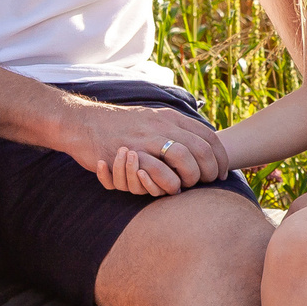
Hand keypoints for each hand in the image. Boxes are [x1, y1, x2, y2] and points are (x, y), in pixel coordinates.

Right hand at [53, 96, 227, 192]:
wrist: (84, 123)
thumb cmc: (118, 126)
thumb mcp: (151, 118)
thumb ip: (173, 128)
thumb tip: (197, 141)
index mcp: (170, 117)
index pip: (207, 136)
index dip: (220, 156)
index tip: (222, 171)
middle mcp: (163, 125)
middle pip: (202, 149)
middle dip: (211, 170)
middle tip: (211, 182)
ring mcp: (148, 139)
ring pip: (186, 160)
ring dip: (194, 177)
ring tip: (191, 185)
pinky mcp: (133, 154)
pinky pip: (162, 172)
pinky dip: (172, 184)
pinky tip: (171, 188)